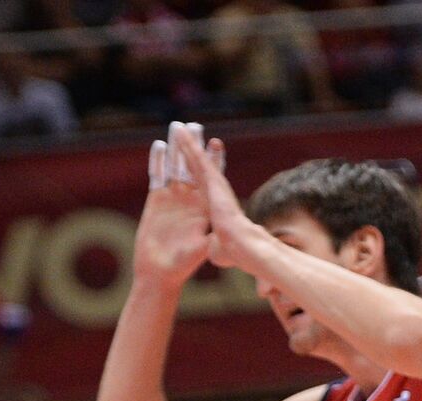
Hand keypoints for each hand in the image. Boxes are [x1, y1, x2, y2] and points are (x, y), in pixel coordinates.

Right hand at [132, 122, 221, 285]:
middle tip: (194, 126)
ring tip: (176, 127)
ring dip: (176, 148)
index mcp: (205, 207)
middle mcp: (190, 200)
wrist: (161, 272)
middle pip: (193, 167)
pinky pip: (157, 176)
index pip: (212, 179)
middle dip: (194, 147)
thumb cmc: (184, 264)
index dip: (214, 161)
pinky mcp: (156, 200)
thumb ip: (209, 237)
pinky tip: (159, 146)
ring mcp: (173, 199)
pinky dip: (158, 161)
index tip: (216, 143)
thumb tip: (220, 233)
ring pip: (175, 166)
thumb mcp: (201, 248)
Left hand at [170, 123, 263, 271]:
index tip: (193, 165)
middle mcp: (212, 191)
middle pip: (199, 167)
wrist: (241, 245)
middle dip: (193, 152)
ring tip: (181, 127)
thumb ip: (215, 246)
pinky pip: (195, 158)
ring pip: (196, 158)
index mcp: (212, 206)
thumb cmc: (231, 251)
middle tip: (190, 135)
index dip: (197, 175)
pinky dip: (189, 144)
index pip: (202, 187)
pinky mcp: (210, 178)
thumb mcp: (217, 248)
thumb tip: (216, 252)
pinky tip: (181, 132)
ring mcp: (211, 182)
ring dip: (188, 142)